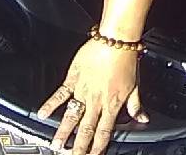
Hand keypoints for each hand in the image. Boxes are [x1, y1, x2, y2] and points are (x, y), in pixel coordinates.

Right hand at [37, 39, 148, 153]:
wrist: (115, 40)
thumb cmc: (126, 59)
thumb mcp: (136, 85)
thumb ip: (136, 105)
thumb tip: (142, 119)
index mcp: (112, 104)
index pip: (104, 132)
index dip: (98, 147)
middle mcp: (96, 100)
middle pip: (86, 129)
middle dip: (79, 146)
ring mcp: (83, 90)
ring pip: (72, 116)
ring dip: (64, 132)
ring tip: (56, 145)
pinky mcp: (73, 78)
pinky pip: (61, 94)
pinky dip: (50, 104)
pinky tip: (42, 113)